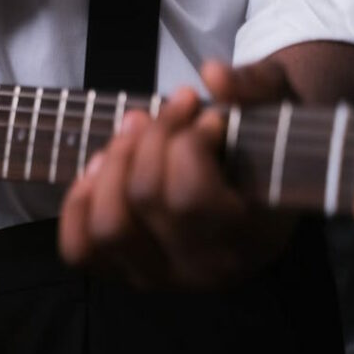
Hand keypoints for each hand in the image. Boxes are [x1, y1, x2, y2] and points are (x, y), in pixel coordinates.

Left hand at [58, 59, 297, 288]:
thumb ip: (255, 87)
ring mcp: (159, 277)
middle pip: (145, 199)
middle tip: (165, 110)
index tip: (205, 116)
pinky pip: (79, 248)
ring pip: (108, 226)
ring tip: (133, 130)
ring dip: (111, 165)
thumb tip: (215, 75)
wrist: (256, 184)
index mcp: (253, 238)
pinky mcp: (122, 273)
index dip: (185, 143)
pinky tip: (101, 166)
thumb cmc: (262, 144)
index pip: (191, 196)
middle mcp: (205, 270)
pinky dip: (78, 202)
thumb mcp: (275, 109)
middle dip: (148, 139)